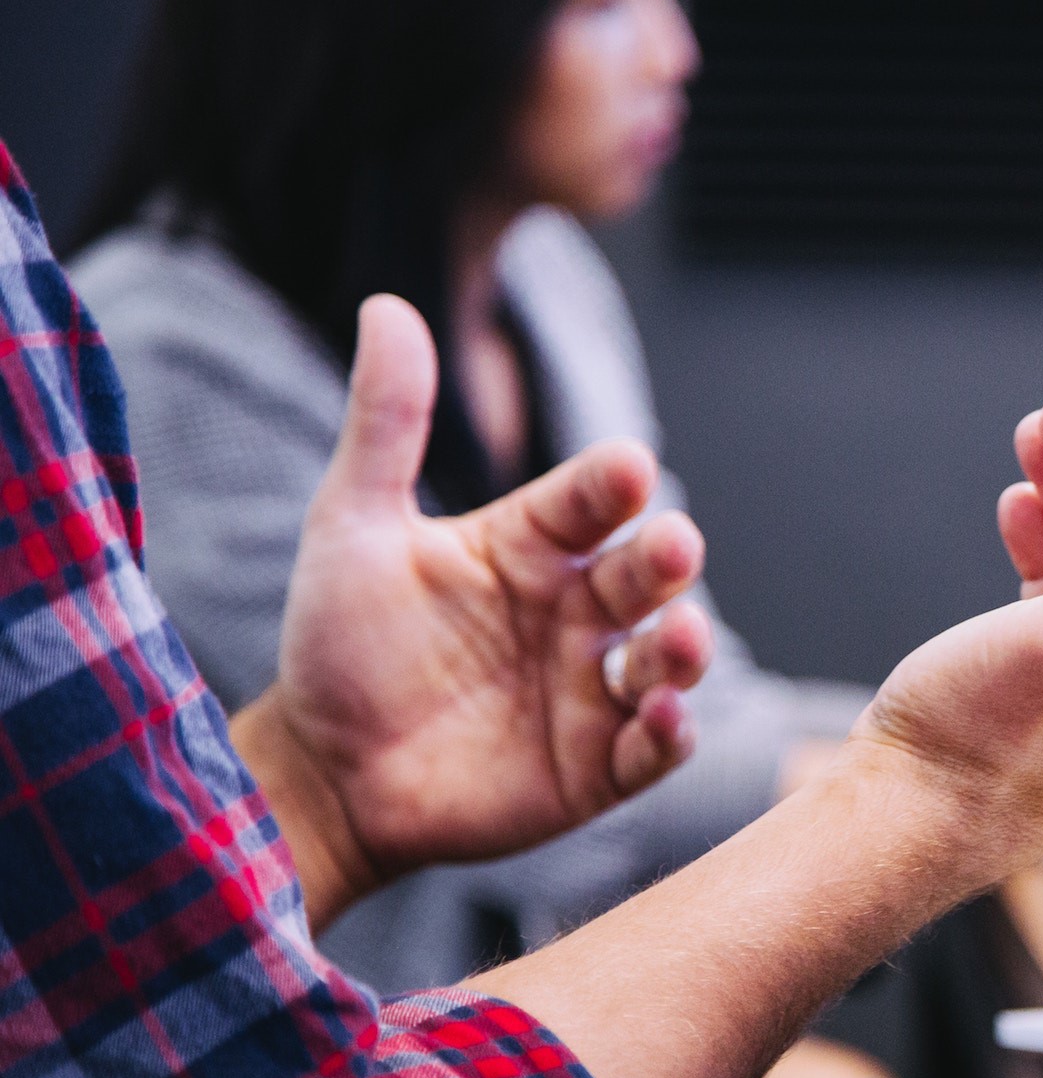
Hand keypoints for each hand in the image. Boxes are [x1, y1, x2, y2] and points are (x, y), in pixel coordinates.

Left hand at [234, 296, 713, 924]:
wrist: (321, 772)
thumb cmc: (340, 644)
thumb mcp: (353, 525)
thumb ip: (385, 423)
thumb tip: (386, 305)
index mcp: (533, 545)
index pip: (590, 499)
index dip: (610, 484)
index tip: (625, 467)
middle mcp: (576, 610)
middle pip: (644, 574)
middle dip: (666, 558)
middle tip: (672, 546)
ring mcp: (592, 688)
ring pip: (667, 658)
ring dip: (685, 646)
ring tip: (681, 639)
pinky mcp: (597, 767)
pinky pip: (652, 748)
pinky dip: (669, 733)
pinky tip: (662, 716)